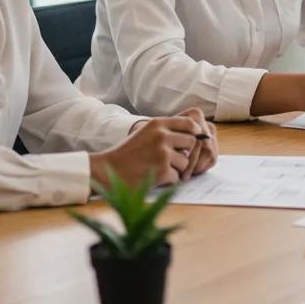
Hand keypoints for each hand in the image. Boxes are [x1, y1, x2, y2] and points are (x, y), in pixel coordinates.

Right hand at [90, 112, 210, 188]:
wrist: (107, 170)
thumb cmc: (128, 152)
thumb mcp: (145, 133)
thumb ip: (167, 131)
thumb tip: (197, 134)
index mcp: (157, 123)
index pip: (189, 123)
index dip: (195, 132)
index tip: (193, 139)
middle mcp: (161, 136)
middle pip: (191, 142)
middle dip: (185, 152)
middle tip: (172, 159)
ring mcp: (162, 153)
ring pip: (185, 161)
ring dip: (176, 168)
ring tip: (158, 168)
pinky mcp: (162, 171)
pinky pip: (177, 176)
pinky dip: (169, 180)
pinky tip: (154, 177)